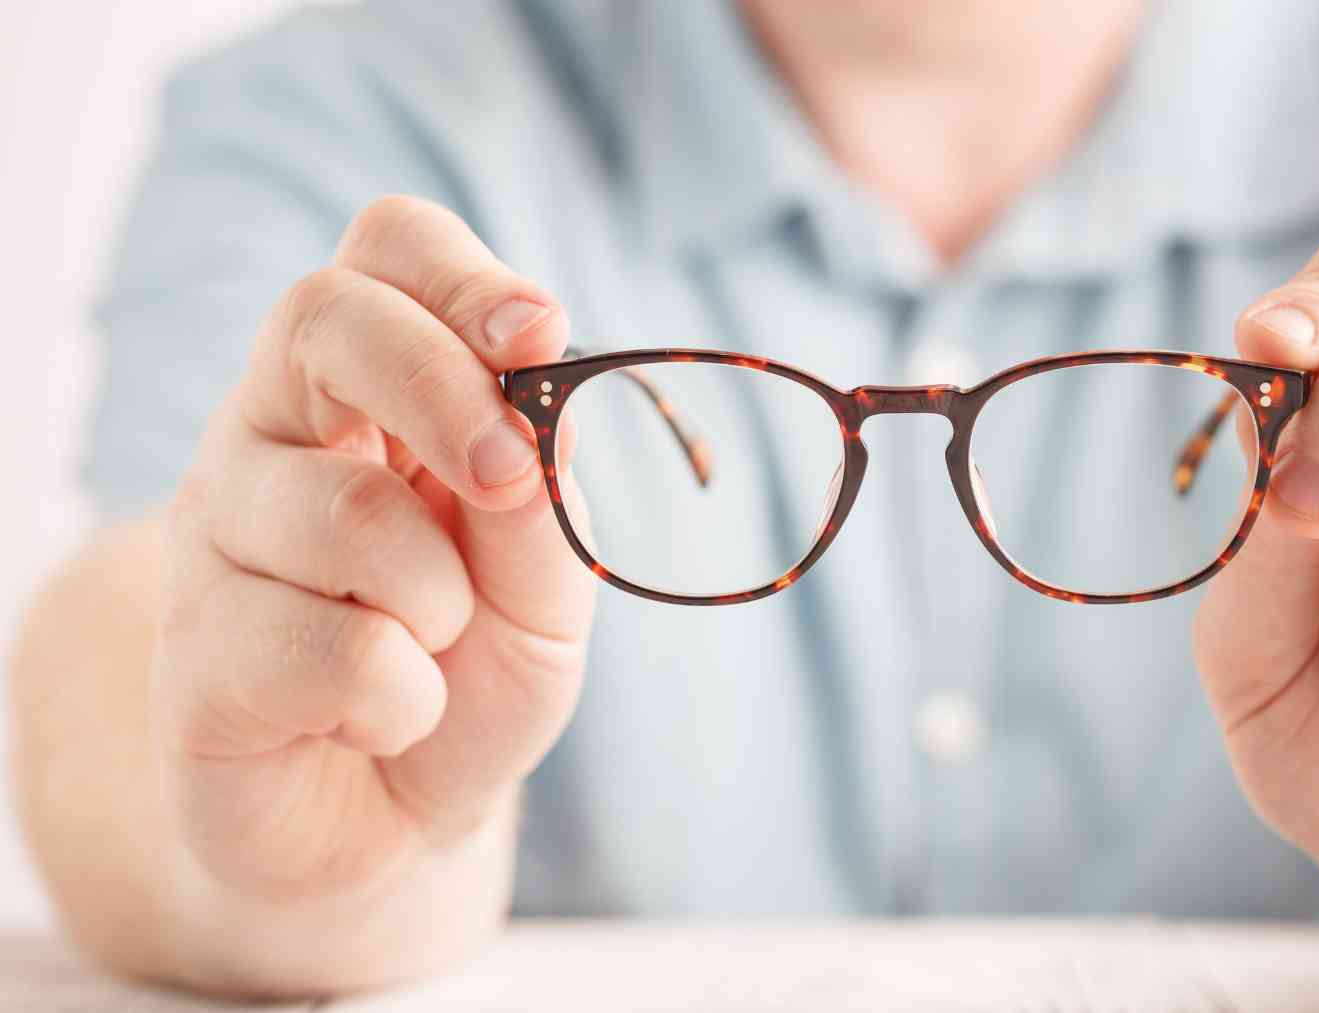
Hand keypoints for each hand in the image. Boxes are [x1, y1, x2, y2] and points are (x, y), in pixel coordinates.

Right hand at [158, 196, 594, 898]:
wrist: (396, 819)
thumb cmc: (472, 671)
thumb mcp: (547, 587)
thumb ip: (544, 503)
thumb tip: (537, 412)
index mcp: (368, 389)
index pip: (386, 253)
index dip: (463, 275)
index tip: (538, 333)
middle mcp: (273, 431)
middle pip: (323, 318)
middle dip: (446, 390)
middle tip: (508, 480)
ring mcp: (217, 530)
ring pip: (345, 511)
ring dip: (442, 604)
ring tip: (431, 649)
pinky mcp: (193, 649)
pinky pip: (333, 649)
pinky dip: (402, 700)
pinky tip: (378, 718)